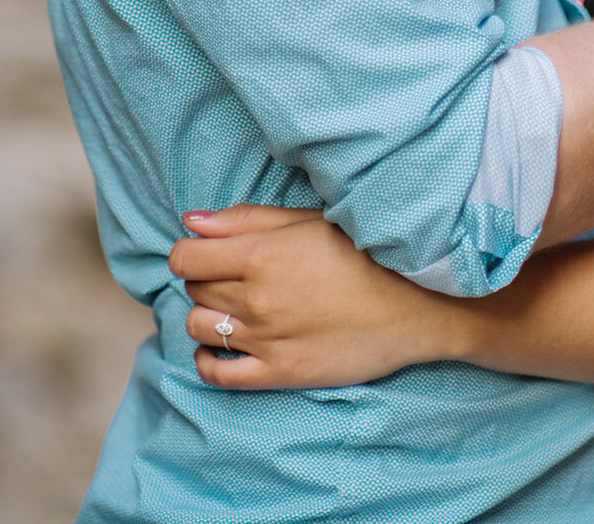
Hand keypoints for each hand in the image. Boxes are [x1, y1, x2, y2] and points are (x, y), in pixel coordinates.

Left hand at [169, 205, 466, 388]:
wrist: (408, 309)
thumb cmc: (360, 255)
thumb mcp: (307, 222)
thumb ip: (245, 219)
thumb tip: (190, 221)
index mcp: (260, 255)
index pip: (185, 258)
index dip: (190, 252)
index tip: (206, 252)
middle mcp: (256, 299)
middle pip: (194, 290)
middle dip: (205, 278)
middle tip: (233, 275)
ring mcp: (265, 340)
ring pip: (199, 328)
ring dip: (207, 315)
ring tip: (232, 308)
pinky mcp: (278, 374)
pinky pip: (218, 374)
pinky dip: (208, 360)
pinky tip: (220, 346)